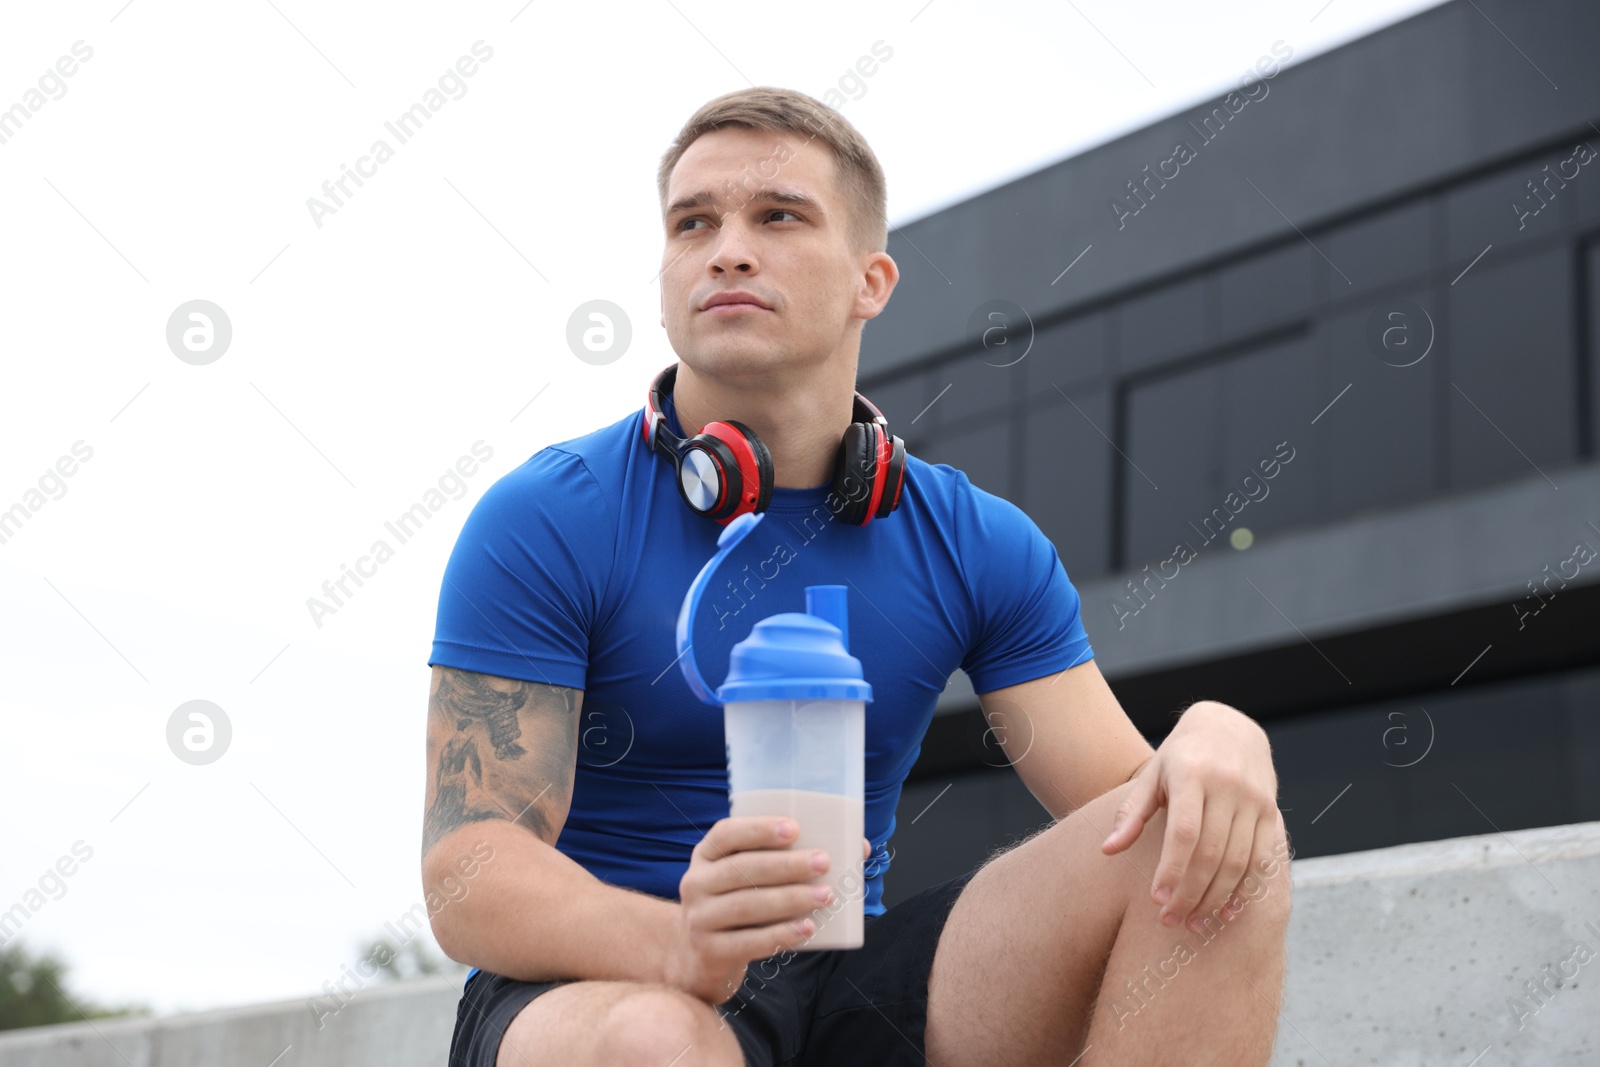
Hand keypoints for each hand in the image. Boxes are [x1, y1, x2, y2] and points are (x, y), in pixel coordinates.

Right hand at [666, 816, 849, 1004]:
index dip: (759, 828)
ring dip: (790, 899)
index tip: (794, 828)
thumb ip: (788, 857)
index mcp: (706, 854)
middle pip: (742, 869)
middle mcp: (695, 883)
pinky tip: (807, 928)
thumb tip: (858, 848)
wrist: (699, 957)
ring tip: (826, 896)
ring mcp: (699, 919)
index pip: (727, 833)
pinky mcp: (710, 952)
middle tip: (823, 863)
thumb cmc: (738, 903)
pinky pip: (749, 942)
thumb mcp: (747, 876)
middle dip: (786, 865)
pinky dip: (781, 934)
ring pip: (748, 905)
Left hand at [1100, 701, 1281, 930]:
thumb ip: (1131, 813)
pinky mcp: (1271, 813)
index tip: (1156, 900)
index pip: (1184, 832)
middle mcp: (1228, 786)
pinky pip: (1262, 859)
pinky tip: (1226, 911)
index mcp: (1192, 775)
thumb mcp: (1151, 776)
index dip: (1172, 869)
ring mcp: (1254, 800)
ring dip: (1216, 898)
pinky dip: (1245, 889)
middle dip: (1190, 893)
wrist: (1229, 728)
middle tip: (1170, 920)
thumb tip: (1107, 850)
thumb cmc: (1181, 757)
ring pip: (1238, 862)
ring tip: (1193, 922)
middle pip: (1211, 853)